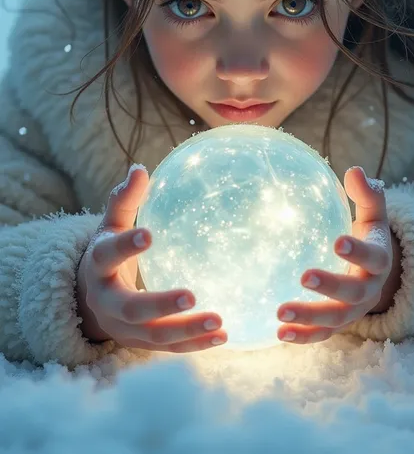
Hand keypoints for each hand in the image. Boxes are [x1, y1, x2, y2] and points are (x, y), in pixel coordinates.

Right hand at [76, 165, 227, 351]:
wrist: (88, 299)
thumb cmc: (108, 252)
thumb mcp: (110, 226)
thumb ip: (124, 201)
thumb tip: (140, 168)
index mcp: (98, 266)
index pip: (108, 256)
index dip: (126, 246)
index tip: (149, 234)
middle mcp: (107, 302)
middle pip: (131, 308)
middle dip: (161, 304)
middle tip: (192, 294)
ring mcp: (123, 328)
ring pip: (154, 335)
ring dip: (186, 331)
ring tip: (219, 322)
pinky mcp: (140, 343)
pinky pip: (169, 348)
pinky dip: (195, 345)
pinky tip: (223, 336)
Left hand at [277, 166, 394, 344]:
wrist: (377, 272)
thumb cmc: (369, 235)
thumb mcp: (373, 214)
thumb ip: (368, 194)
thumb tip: (355, 170)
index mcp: (379, 260)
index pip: (372, 257)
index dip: (357, 251)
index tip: (338, 241)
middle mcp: (369, 290)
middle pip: (352, 294)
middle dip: (329, 287)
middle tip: (303, 276)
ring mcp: (353, 311)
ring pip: (334, 320)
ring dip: (309, 318)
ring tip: (280, 313)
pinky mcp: (338, 324)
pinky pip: (321, 334)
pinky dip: (303, 336)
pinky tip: (279, 334)